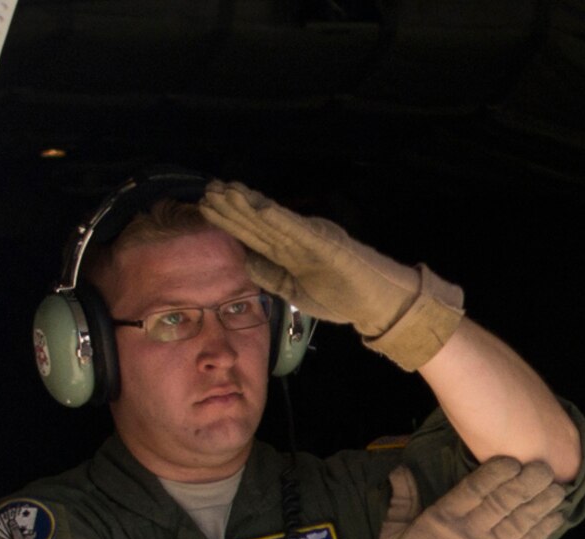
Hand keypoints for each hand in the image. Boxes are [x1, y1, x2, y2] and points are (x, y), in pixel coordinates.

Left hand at [201, 181, 464, 370]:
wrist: (377, 303)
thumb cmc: (340, 297)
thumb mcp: (294, 292)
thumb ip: (270, 276)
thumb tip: (243, 259)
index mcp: (289, 252)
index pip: (254, 234)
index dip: (230, 220)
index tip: (207, 206)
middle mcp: (297, 239)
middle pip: (257, 222)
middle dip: (232, 206)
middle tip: (207, 189)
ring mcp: (310, 239)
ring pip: (272, 221)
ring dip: (247, 205)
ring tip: (223, 190)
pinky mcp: (325, 242)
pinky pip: (296, 229)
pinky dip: (276, 217)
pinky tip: (256, 206)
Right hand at [316, 457, 566, 538]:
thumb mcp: (394, 530)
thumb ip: (402, 499)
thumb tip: (400, 470)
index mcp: (443, 517)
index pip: (476, 488)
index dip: (497, 472)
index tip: (514, 461)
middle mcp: (468, 531)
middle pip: (504, 501)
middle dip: (528, 483)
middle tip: (545, 468)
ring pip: (519, 522)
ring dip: (541, 504)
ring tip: (559, 489)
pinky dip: (541, 531)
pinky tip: (556, 517)